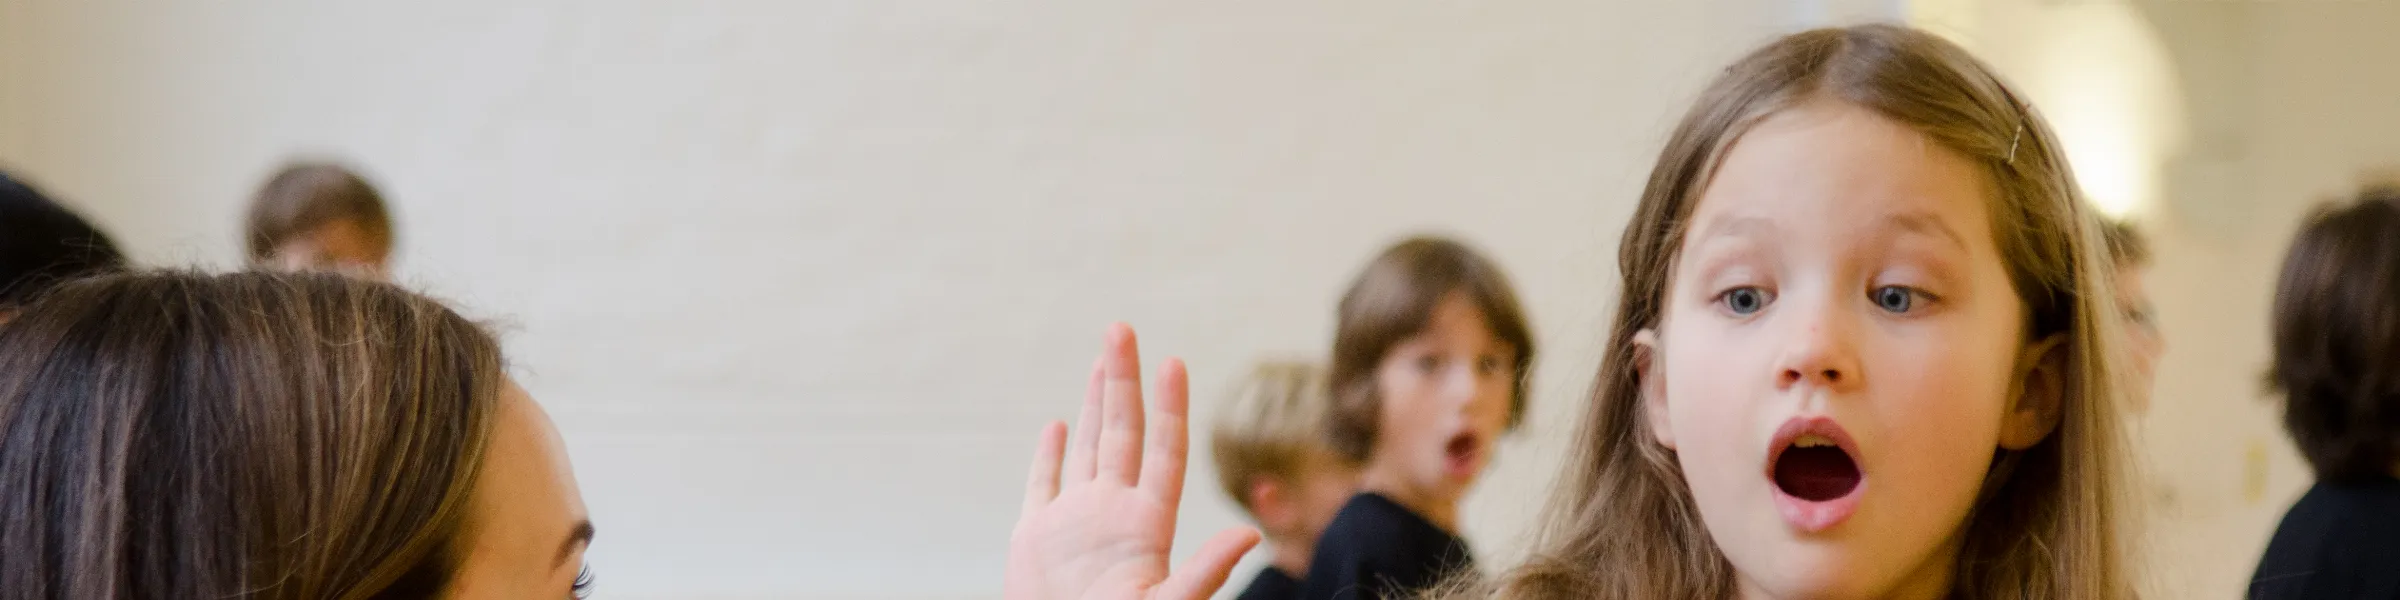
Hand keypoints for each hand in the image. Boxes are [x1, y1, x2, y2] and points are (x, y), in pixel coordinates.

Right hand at [1004, 324, 1258, 599]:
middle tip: (1122, 328)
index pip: (1162, 451)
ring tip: (1104, 359)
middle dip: (1124, 381)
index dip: (1168, 406)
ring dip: (1096, 404)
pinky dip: (1049, 454)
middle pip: (1123, 434)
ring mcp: (1075, 523)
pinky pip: (1043, 484)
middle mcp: (1113, 513)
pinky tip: (1059, 425)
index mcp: (1146, 524)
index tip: (1172, 361)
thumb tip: (1250, 537)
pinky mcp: (1037, 538)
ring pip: (1089, 448)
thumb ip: (1204, 574)